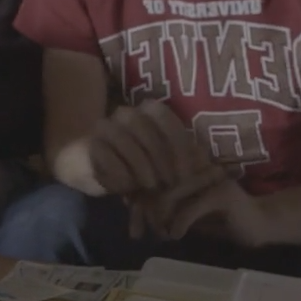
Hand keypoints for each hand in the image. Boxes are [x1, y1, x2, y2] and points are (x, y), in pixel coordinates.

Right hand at [85, 100, 210, 195]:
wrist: (92, 166)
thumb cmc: (137, 165)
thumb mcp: (166, 164)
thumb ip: (186, 161)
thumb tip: (212, 168)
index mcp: (148, 112)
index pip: (165, 118)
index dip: (178, 146)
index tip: (185, 175)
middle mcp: (125, 114)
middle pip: (143, 127)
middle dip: (160, 158)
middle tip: (168, 184)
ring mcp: (104, 127)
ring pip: (122, 139)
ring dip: (140, 166)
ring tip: (150, 187)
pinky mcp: (88, 145)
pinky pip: (104, 155)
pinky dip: (119, 174)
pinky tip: (127, 188)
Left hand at [143, 175, 272, 247]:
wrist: (261, 225)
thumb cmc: (221, 219)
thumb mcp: (185, 212)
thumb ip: (163, 206)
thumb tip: (132, 204)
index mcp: (187, 164)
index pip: (152, 170)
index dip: (136, 190)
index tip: (128, 208)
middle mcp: (196, 165)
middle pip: (157, 182)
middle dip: (144, 208)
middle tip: (142, 230)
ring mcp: (210, 178)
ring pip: (170, 194)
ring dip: (161, 218)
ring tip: (161, 233)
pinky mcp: (221, 195)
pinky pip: (190, 208)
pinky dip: (179, 224)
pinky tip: (176, 236)